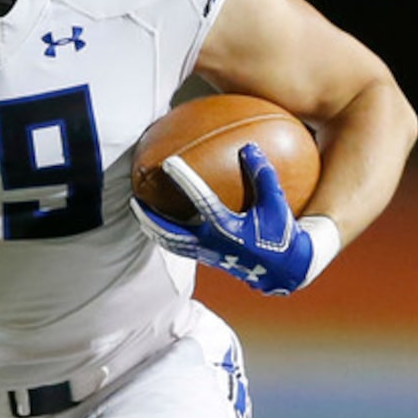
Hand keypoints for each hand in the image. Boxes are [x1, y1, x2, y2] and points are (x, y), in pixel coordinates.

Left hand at [131, 144, 338, 295]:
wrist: (283, 271)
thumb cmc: (280, 234)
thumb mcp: (276, 204)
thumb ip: (263, 175)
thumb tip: (249, 146)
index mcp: (228, 230)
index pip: (201, 200)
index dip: (185, 180)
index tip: (169, 162)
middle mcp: (211, 244)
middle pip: (170, 232)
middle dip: (151, 217)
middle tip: (134, 199)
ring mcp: (205, 254)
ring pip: (170, 242)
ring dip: (152, 228)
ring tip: (138, 212)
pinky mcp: (205, 258)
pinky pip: (178, 246)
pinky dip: (165, 234)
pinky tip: (158, 222)